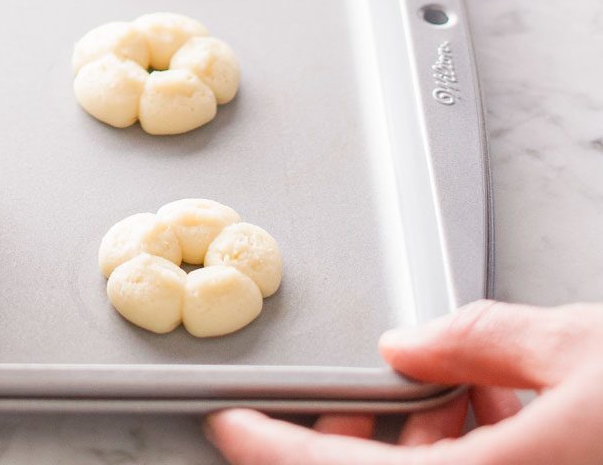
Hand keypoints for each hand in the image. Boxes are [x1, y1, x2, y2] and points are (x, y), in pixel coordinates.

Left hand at [206, 300, 602, 463]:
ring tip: (462, 391)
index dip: (273, 456)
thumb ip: (480, 341)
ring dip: (426, 451)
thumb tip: (410, 347)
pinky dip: (475, 455)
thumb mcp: (582, 347)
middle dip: (360, 449)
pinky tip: (501, 413)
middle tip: (368, 400)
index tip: (228, 425)